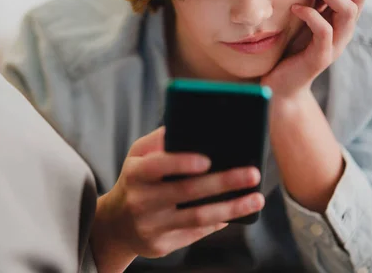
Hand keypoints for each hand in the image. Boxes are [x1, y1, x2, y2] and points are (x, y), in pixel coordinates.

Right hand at [90, 127, 263, 271]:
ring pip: (197, 217)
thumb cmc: (136, 180)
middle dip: (223, 182)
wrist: (115, 224)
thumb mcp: (138, 156)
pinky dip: (220, 221)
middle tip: (252, 173)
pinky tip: (239, 212)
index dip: (181, 162)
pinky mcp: (162, 245)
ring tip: (256, 198)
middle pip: (186, 191)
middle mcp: (141, 201)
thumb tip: (191, 125)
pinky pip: (196, 233)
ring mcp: (151, 226)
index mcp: (135, 173)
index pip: (157, 166)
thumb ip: (160, 140)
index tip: (208, 159)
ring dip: (231, 208)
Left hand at [262, 0, 366, 97]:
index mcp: (341, 19)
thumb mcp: (301, 19)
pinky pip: (325, 31)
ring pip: (348, 11)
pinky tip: (295, 8)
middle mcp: (344, 30)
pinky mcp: (321, 57)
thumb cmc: (288, 49)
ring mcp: (335, 44)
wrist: (280, 85)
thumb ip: (310, 0)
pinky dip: (311, 15)